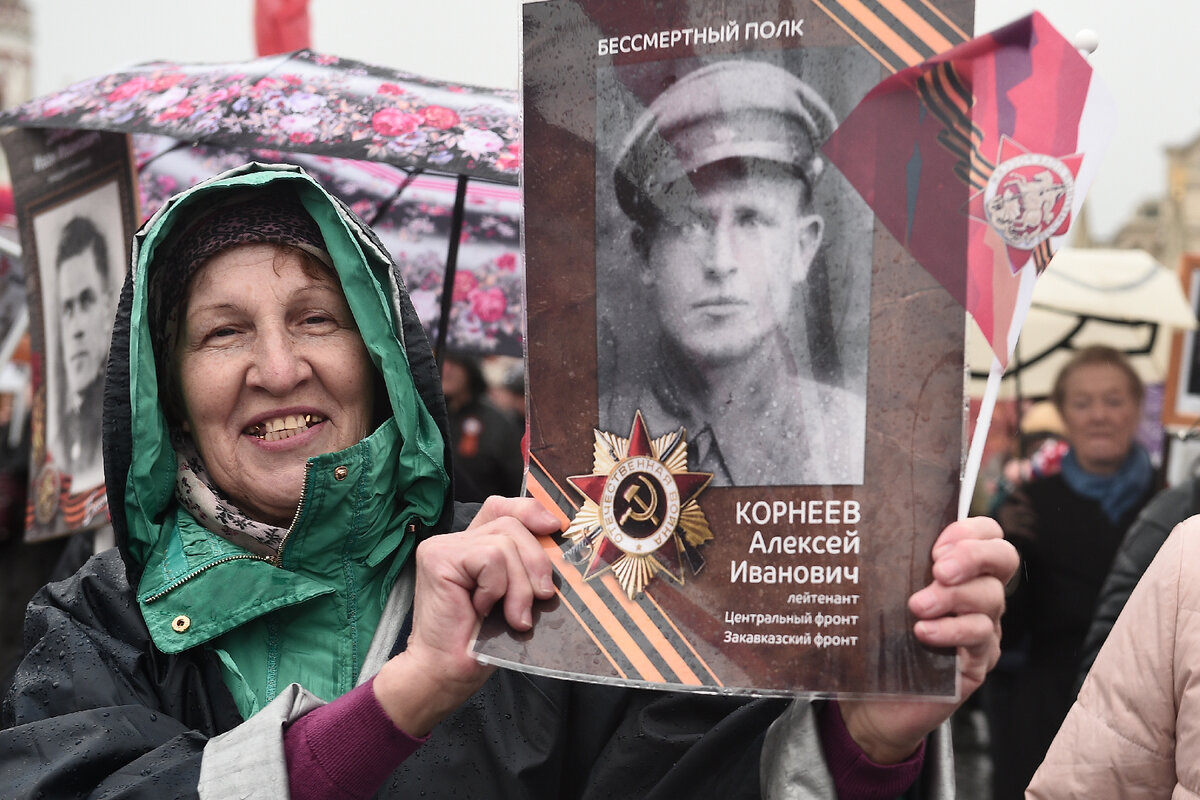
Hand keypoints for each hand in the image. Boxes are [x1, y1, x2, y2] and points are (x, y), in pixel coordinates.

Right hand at [373, 496, 559, 734]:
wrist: (444, 672)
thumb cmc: (480, 643)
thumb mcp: (514, 596)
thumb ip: (524, 567)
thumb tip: (555, 544)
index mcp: (472, 544)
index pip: (502, 507)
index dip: (530, 510)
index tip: (553, 528)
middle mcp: (455, 540)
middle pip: (512, 524)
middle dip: (536, 562)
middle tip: (541, 598)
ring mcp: (443, 546)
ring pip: (504, 543)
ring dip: (519, 585)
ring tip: (512, 616)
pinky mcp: (438, 558)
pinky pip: (490, 558)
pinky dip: (497, 587)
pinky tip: (481, 609)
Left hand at [839, 516, 1016, 762]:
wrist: (873, 698)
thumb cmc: (878, 636)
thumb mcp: (883, 591)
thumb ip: (890, 563)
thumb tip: (870, 528)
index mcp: (961, 568)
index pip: (988, 533)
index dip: (970, 531)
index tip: (935, 544)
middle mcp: (979, 594)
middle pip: (1003, 559)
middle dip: (972, 556)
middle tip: (939, 568)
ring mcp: (983, 628)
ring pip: (990, 598)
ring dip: (953, 596)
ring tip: (918, 606)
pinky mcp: (977, 662)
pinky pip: (979, 637)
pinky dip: (952, 631)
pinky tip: (923, 633)